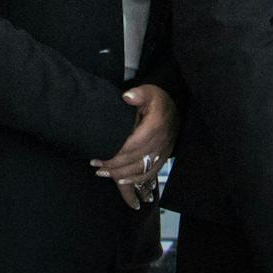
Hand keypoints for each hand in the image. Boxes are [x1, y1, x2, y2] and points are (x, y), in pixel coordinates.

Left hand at [92, 83, 177, 208]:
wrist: (176, 107)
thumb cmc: (158, 100)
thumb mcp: (149, 91)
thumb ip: (138, 94)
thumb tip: (127, 97)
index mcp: (154, 127)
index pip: (132, 146)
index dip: (115, 155)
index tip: (99, 156)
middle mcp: (159, 143)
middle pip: (134, 160)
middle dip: (114, 166)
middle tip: (96, 166)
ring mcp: (162, 152)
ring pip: (141, 170)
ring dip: (121, 175)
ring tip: (104, 173)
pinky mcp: (163, 158)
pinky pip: (150, 173)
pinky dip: (136, 180)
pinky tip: (122, 181)